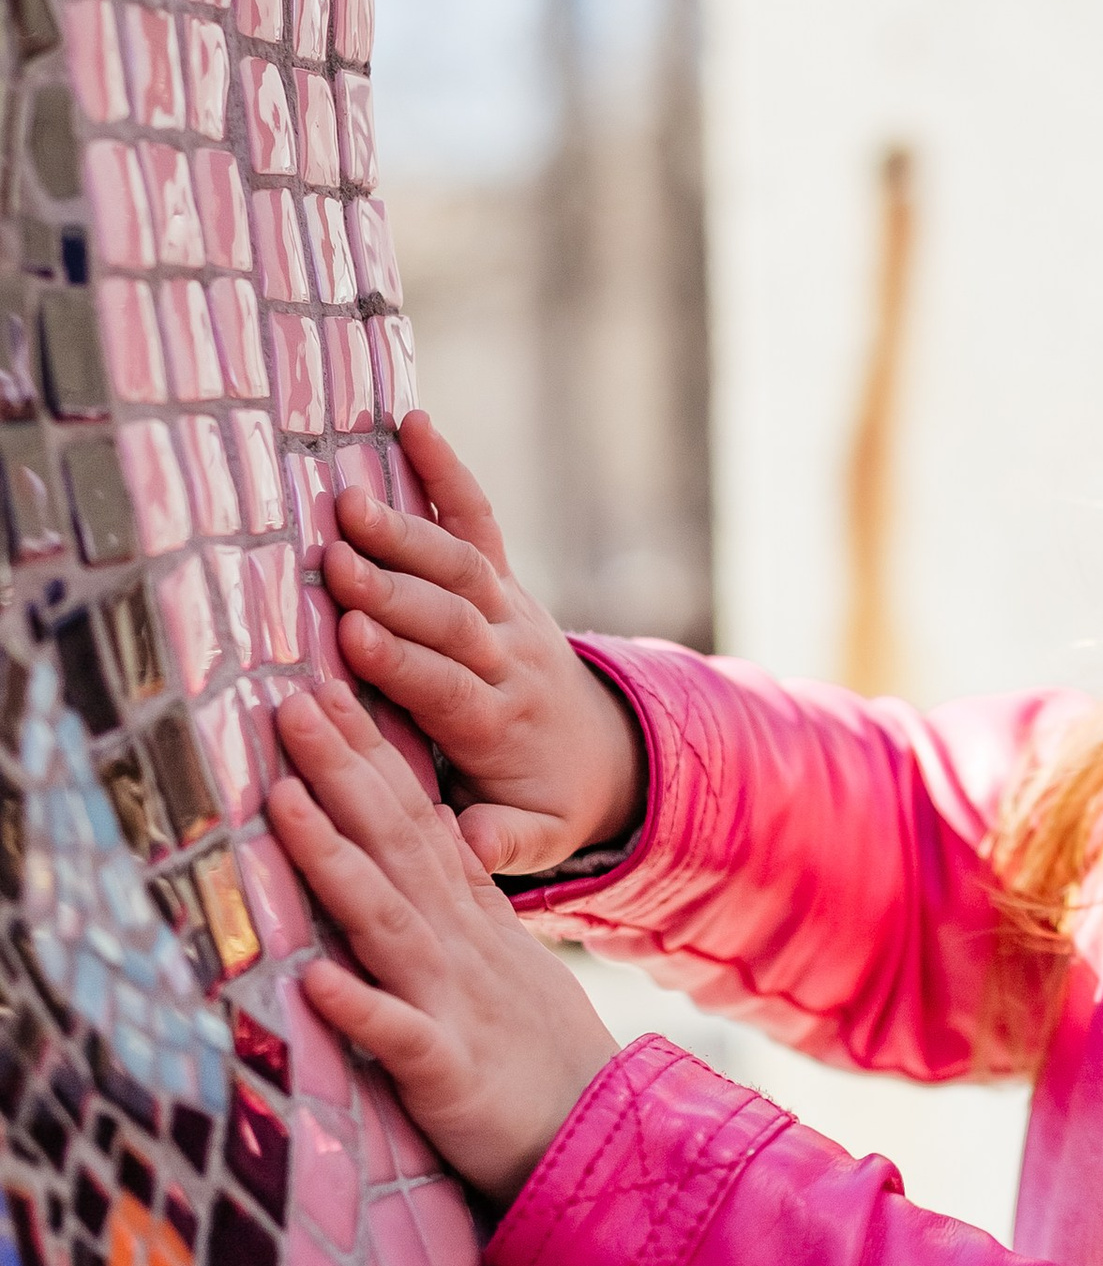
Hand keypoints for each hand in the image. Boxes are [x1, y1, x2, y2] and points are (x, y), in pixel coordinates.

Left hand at [271, 680, 619, 1200]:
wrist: (599, 1138)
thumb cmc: (535, 1054)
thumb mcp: (501, 956)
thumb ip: (461, 896)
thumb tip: (435, 831)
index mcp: (469, 918)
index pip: (415, 818)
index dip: (370, 754)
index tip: (325, 689)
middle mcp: (460, 945)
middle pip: (395, 845)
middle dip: (343, 772)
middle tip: (294, 703)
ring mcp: (454, 1004)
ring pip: (387, 919)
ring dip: (334, 860)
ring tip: (282, 804)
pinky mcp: (448, 1072)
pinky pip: (400, 1037)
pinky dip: (360, 1008)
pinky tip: (315, 983)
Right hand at [321, 410, 643, 877]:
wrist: (605, 757)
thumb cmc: (545, 803)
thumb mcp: (537, 840)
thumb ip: (502, 842)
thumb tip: (466, 844)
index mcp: (502, 724)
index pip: (450, 689)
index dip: (404, 663)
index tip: (352, 638)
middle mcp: (510, 658)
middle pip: (453, 619)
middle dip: (395, 591)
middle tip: (334, 562)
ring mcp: (509, 610)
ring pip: (461, 565)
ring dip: (406, 531)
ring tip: (347, 502)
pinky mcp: (504, 581)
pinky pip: (479, 519)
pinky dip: (448, 469)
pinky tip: (410, 421)